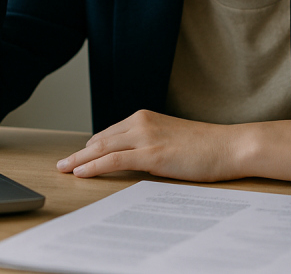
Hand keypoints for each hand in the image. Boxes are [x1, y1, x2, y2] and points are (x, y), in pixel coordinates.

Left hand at [56, 110, 247, 182]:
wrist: (229, 146)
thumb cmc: (206, 147)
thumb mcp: (170, 140)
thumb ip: (150, 144)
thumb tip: (132, 160)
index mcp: (145, 117)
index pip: (110, 132)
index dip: (91, 146)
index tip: (79, 156)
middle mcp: (141, 122)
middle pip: (100, 139)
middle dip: (79, 153)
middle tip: (62, 163)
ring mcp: (145, 136)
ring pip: (102, 148)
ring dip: (79, 160)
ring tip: (63, 169)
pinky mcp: (151, 153)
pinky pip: (114, 159)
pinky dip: (94, 166)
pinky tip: (81, 172)